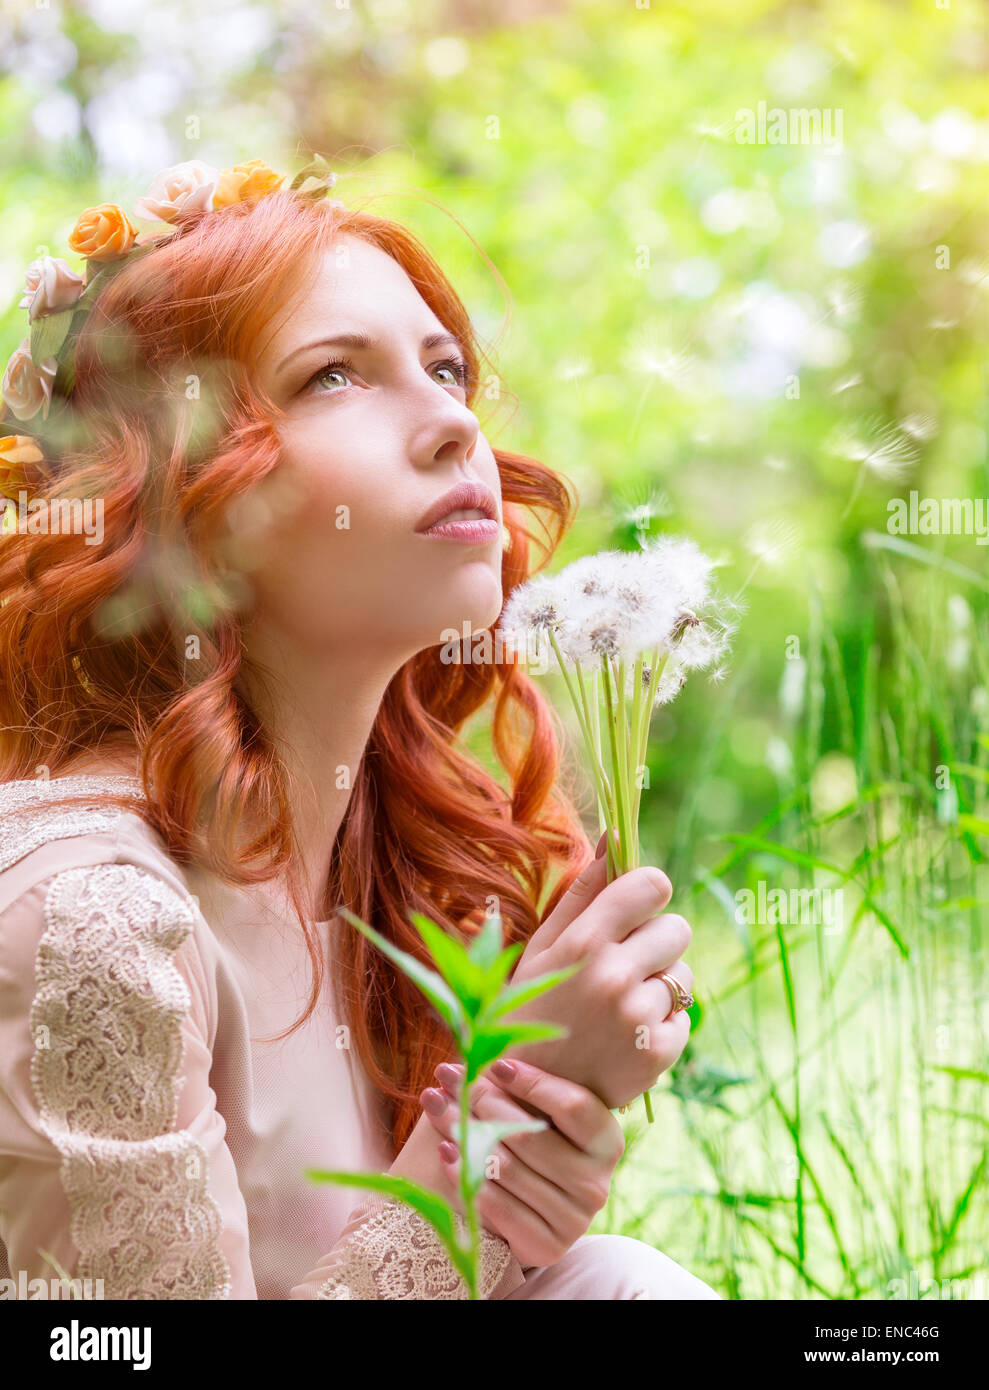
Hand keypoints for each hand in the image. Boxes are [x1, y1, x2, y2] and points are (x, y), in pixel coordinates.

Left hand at [419, 1056, 623, 1269]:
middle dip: (481, 1099)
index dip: (532, 1082)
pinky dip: (464, 1174)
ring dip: (462, 1131)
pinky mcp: (545, 1246)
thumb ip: (522, 1087)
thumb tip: (481, 1050)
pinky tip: (446, 1150)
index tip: (493, 1063)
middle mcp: (596, 1183)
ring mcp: (573, 1220)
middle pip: (530, 1134)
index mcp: (607, 1142)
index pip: (571, 1105)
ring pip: (506, 1166)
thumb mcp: (543, 1115)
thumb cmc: (538, 1147)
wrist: (537, 1217)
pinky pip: (495, 1203)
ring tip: (436, 1104)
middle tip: (446, 1075)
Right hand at [502, 833, 693, 1108]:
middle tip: (626, 966)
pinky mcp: (659, 1055)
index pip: (653, 885)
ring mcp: (639, 1019)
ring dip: (661, 987)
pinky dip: (664, 1025)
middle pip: (678, 928)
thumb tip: (614, 836)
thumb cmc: (529, 1010)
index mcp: (583, 942)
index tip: (634, 911)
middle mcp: (614, 976)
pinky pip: (686, 1017)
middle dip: (657, 943)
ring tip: (621, 1008)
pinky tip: (628, 1036)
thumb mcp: (544, 947)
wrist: (524, 1099)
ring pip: (684, 975)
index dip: (647, 895)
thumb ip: (582, 891)